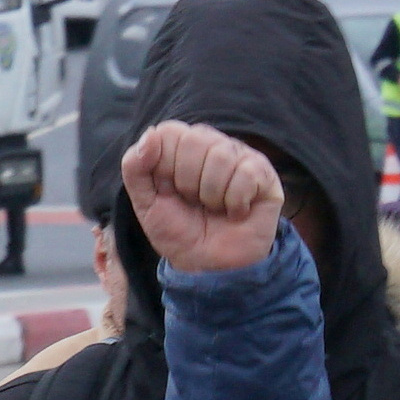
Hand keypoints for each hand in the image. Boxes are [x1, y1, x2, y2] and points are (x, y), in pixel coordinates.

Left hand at [123, 117, 285, 274]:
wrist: (209, 267)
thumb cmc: (180, 233)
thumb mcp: (146, 204)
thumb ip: (135, 169)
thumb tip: (150, 135)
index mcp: (182, 147)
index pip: (169, 132)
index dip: (165, 165)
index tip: (169, 191)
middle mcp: (212, 145)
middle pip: (194, 140)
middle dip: (188, 182)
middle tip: (195, 202)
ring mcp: (240, 157)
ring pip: (221, 156)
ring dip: (212, 195)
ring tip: (216, 209)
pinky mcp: (264, 174)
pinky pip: (246, 174)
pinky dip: (235, 202)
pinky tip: (236, 212)